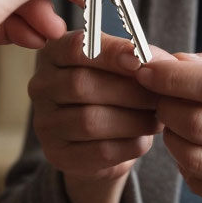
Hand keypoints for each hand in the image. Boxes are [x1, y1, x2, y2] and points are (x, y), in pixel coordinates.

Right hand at [30, 30, 161, 185]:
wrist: (103, 137)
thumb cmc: (116, 88)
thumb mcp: (125, 65)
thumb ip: (140, 57)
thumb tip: (157, 61)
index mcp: (54, 53)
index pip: (76, 47)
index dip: (110, 52)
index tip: (139, 60)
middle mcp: (41, 86)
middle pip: (81, 84)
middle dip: (129, 90)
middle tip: (160, 96)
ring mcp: (44, 123)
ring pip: (90, 121)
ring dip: (133, 119)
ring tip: (156, 118)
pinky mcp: (58, 155)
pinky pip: (98, 151)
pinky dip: (129, 144)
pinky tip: (143, 138)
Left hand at [136, 47, 201, 202]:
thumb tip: (169, 59)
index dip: (174, 77)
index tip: (147, 68)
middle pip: (201, 122)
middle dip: (166, 105)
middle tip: (156, 96)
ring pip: (195, 157)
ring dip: (171, 135)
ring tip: (173, 122)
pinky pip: (201, 184)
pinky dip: (184, 163)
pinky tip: (192, 147)